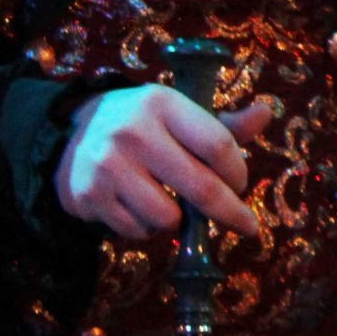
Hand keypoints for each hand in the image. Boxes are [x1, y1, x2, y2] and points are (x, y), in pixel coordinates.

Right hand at [54, 86, 266, 240]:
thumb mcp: (178, 114)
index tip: (242, 185)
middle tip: (248, 227)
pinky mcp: (88, 196)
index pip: (218, 144)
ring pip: (168, 218)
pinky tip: (140, 207)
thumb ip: (223, 125)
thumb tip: (266, 113)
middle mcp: (133, 132)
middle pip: (201, 187)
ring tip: (170, 203)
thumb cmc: (143, 126)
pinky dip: (147, 228)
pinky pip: (137, 231)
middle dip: (231, 213)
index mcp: (162, 104)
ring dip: (179, 222)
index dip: (239, 172)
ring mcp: (107, 165)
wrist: (70, 134)